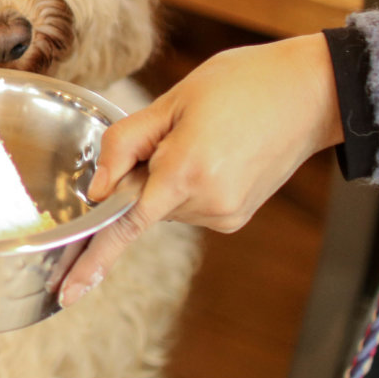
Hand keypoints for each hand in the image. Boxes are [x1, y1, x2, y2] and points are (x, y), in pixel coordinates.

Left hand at [59, 33, 343, 306]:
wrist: (311, 93)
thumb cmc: (241, 84)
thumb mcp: (173, 100)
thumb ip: (125, 144)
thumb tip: (96, 190)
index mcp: (185, 171)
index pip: (124, 225)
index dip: (93, 259)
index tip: (67, 293)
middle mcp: (206, 203)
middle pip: (141, 202)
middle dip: (141, 173)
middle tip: (175, 130)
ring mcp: (225, 215)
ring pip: (164, 205)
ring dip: (166, 178)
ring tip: (204, 138)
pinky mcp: (235, 218)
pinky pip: (188, 207)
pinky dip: (186, 185)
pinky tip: (215, 154)